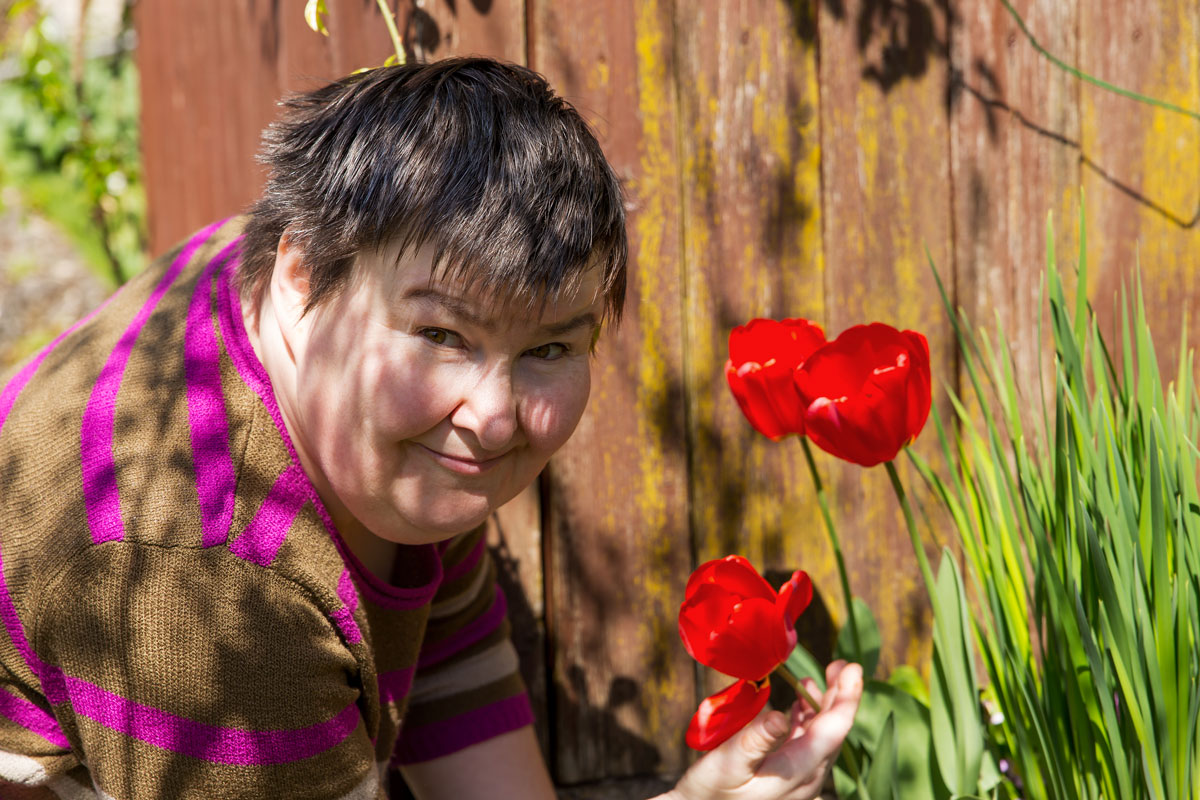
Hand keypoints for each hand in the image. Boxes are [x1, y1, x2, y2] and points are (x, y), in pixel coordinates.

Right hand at [667, 660, 862, 799]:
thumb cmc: (710, 792)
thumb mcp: (727, 764)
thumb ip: (754, 741)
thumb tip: (779, 715)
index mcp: (796, 771)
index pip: (833, 730)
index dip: (846, 698)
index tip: (853, 669)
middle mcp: (806, 777)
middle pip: (834, 731)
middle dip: (841, 695)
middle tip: (842, 665)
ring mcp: (799, 778)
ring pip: (822, 736)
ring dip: (825, 705)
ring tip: (821, 678)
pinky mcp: (788, 777)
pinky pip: (808, 744)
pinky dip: (808, 719)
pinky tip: (799, 704)